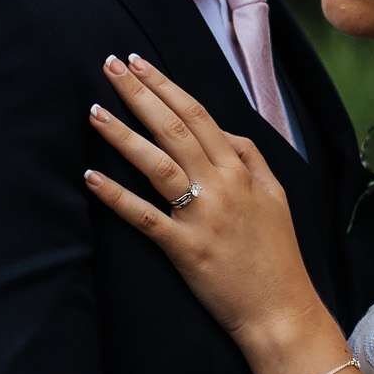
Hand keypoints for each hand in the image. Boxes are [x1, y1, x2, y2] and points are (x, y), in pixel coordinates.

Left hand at [83, 53, 328, 354]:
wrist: (282, 311)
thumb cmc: (277, 254)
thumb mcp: (276, 195)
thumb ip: (251, 157)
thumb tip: (224, 132)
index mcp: (240, 169)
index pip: (197, 114)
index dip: (166, 86)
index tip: (138, 62)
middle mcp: (220, 185)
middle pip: (173, 128)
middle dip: (139, 94)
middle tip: (110, 66)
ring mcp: (202, 216)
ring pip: (157, 164)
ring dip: (123, 135)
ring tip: (94, 111)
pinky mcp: (185, 249)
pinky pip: (145, 216)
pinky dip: (117, 197)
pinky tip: (91, 177)